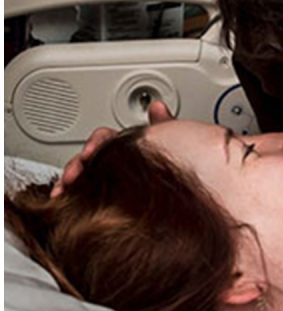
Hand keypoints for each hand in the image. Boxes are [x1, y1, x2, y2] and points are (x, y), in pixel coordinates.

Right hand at [49, 100, 173, 197]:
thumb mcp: (170, 144)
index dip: (96, 143)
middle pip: (89, 160)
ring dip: (70, 181)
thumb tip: (157, 107)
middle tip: (73, 175)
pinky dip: (71, 196)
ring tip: (63, 190)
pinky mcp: (105, 199)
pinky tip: (62, 199)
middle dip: (77, 166)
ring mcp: (109, 180)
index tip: (90, 152)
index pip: (105, 139)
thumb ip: (164, 126)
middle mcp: (114, 162)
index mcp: (126, 147)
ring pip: (84, 177)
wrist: (186, 196)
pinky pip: (84, 195)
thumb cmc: (177, 167)